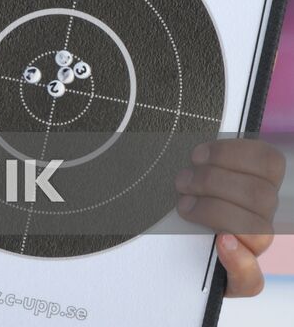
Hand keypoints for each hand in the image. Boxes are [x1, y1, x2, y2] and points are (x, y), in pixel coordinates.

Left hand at [175, 139, 284, 296]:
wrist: (163, 244)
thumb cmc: (181, 196)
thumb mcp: (190, 172)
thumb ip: (202, 159)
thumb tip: (199, 156)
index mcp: (255, 183)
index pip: (270, 162)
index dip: (233, 153)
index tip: (197, 156)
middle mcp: (260, 215)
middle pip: (260, 194)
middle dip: (213, 182)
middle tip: (183, 182)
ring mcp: (253, 249)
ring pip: (259, 229)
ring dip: (216, 211)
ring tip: (185, 205)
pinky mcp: (239, 280)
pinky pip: (252, 279)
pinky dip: (238, 260)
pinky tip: (221, 243)